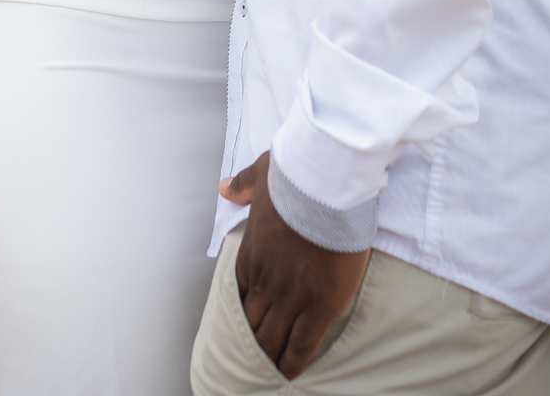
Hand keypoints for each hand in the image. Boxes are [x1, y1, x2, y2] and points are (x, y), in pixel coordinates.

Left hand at [221, 153, 369, 381]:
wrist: (325, 187)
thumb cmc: (296, 177)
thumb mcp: (261, 175)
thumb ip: (242, 185)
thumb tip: (224, 187)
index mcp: (251, 253)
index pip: (239, 292)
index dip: (242, 310)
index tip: (247, 320)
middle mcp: (266, 281)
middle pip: (252, 323)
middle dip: (252, 339)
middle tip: (255, 354)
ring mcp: (291, 297)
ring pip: (272, 338)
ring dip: (270, 355)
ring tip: (270, 370)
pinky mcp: (319, 308)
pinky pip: (302, 345)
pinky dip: (293, 362)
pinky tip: (290, 374)